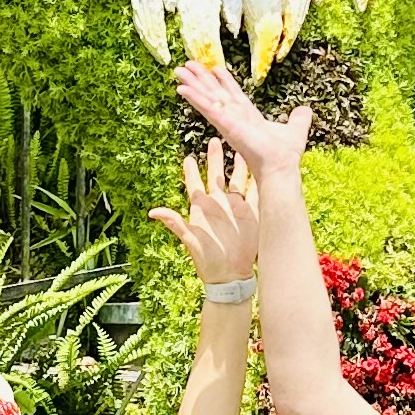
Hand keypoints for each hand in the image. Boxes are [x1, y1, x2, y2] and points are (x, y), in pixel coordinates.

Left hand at [149, 143, 259, 290]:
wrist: (230, 274)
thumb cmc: (207, 259)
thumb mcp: (189, 240)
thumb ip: (174, 223)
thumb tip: (153, 212)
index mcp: (202, 208)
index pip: (195, 184)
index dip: (191, 170)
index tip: (188, 156)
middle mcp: (219, 205)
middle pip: (217, 176)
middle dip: (216, 158)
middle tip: (215, 140)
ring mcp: (236, 208)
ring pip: (238, 179)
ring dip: (239, 165)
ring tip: (240, 148)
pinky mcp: (252, 214)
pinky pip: (255, 193)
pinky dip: (258, 180)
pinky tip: (262, 167)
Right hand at [174, 60, 310, 190]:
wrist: (280, 164)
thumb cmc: (284, 153)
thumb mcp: (296, 128)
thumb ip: (299, 118)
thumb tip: (305, 110)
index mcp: (248, 116)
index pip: (233, 94)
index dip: (224, 81)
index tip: (214, 68)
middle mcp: (234, 117)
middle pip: (215, 93)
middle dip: (201, 79)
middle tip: (187, 66)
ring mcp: (227, 120)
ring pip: (207, 97)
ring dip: (192, 84)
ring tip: (179, 71)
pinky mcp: (224, 123)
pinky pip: (207, 107)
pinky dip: (194, 97)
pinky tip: (182, 88)